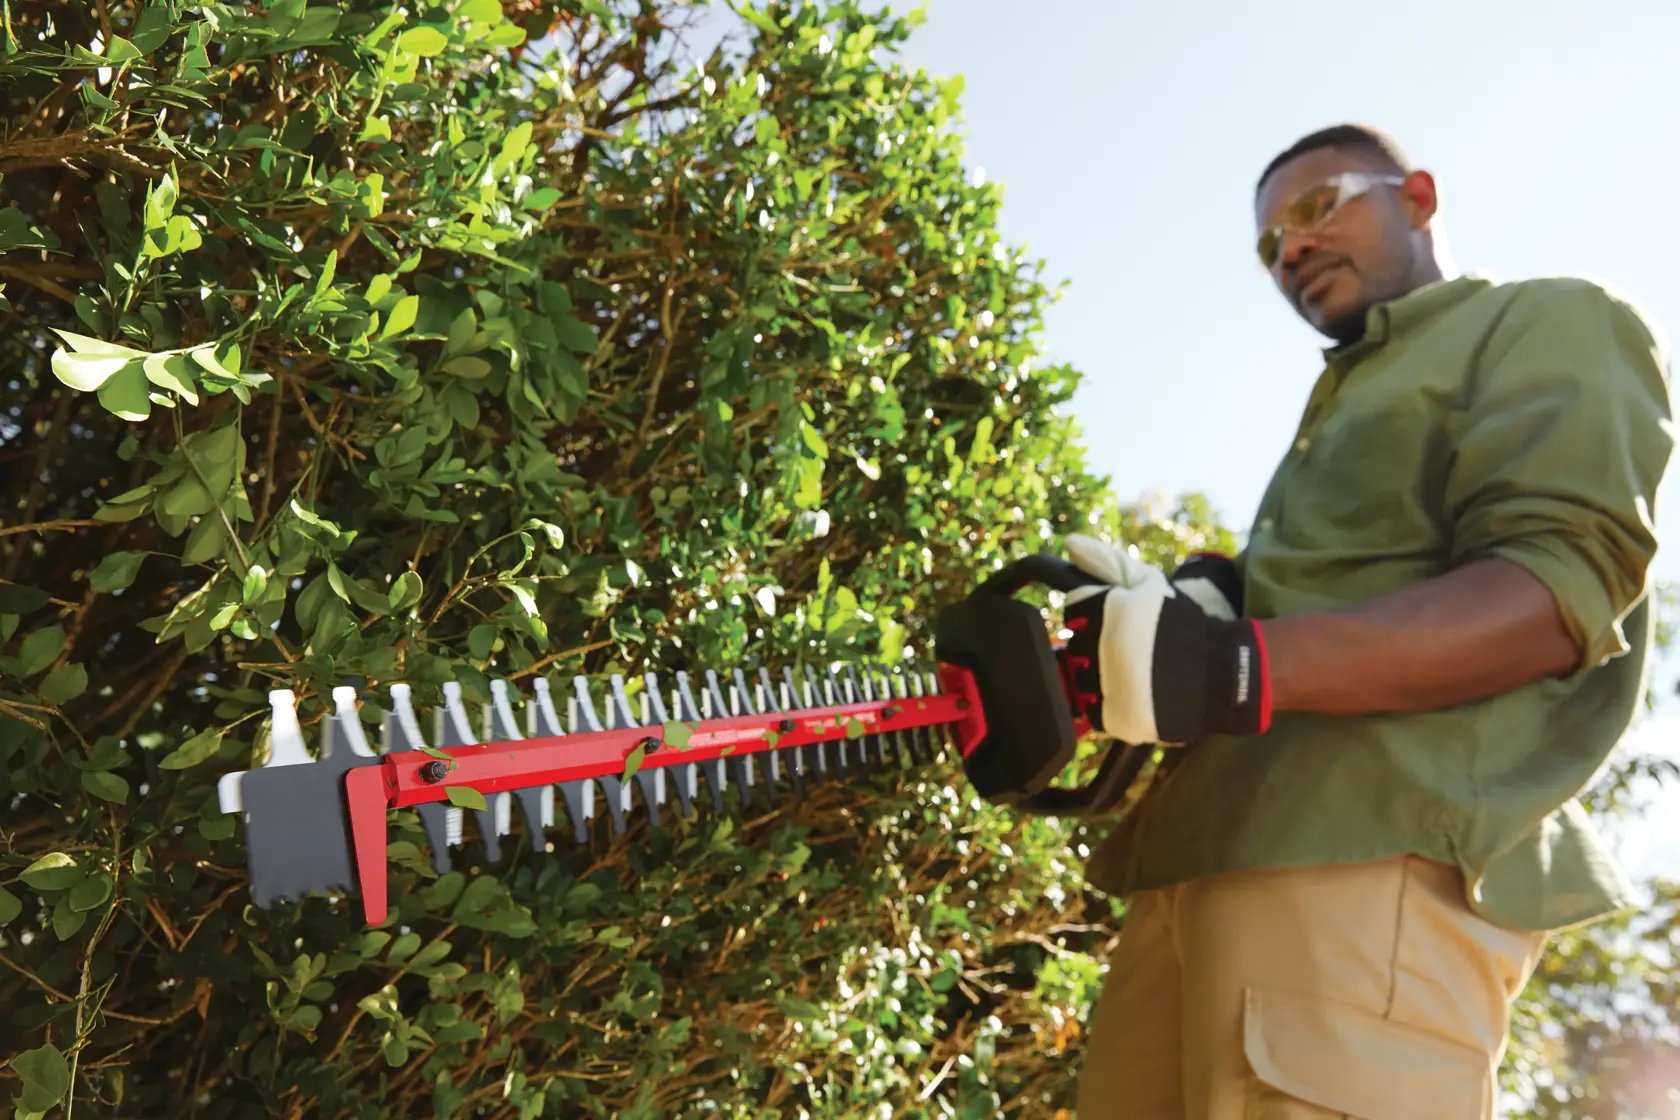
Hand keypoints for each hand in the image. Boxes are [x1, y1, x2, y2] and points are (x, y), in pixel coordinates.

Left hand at [1060, 535, 1270, 744]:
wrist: (1224, 673)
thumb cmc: (1181, 623)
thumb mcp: (1147, 583)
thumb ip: (1104, 560)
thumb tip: (1068, 543)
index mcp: (1107, 609)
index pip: (1072, 611)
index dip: (1093, 615)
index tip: (1118, 622)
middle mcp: (1104, 646)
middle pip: (1073, 646)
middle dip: (1094, 645)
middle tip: (1129, 651)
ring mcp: (1109, 685)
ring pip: (1078, 679)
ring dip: (1097, 676)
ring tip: (1131, 674)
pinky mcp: (1116, 717)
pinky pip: (1090, 710)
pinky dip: (1105, 704)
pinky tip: (1130, 694)